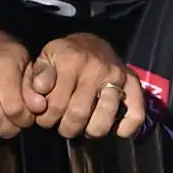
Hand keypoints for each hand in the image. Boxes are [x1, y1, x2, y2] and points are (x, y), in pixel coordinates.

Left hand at [22, 33, 145, 138]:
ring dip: (91, 131)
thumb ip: (36, 77)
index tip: (45, 116)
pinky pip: (135, 114)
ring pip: (104, 119)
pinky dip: (125, 128)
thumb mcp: (44, 59)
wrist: (90, 42)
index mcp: (70, 59)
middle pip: (79, 114)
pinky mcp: (133, 83)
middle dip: (67, 128)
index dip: (46, 118)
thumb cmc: (63, 56)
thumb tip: (39, 98)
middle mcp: (96, 68)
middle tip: (63, 124)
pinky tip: (113, 129)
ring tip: (83, 126)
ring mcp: (117, 76)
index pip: (56, 104)